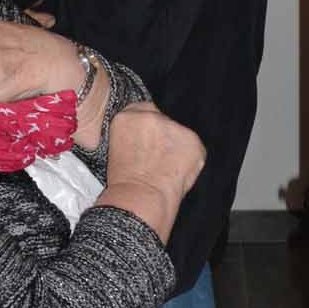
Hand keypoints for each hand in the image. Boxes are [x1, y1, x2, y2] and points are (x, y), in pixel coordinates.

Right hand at [98, 101, 205, 241]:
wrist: (141, 197)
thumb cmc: (124, 183)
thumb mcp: (115, 150)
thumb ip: (132, 135)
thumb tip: (146, 139)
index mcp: (126, 117)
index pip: (141, 110)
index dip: (146, 128)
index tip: (147, 140)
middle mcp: (151, 116)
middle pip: (161, 120)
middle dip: (161, 137)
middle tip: (156, 159)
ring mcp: (174, 126)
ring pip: (178, 134)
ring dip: (175, 148)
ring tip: (165, 170)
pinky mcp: (193, 140)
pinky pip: (193, 147)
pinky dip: (190, 159)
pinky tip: (177, 173)